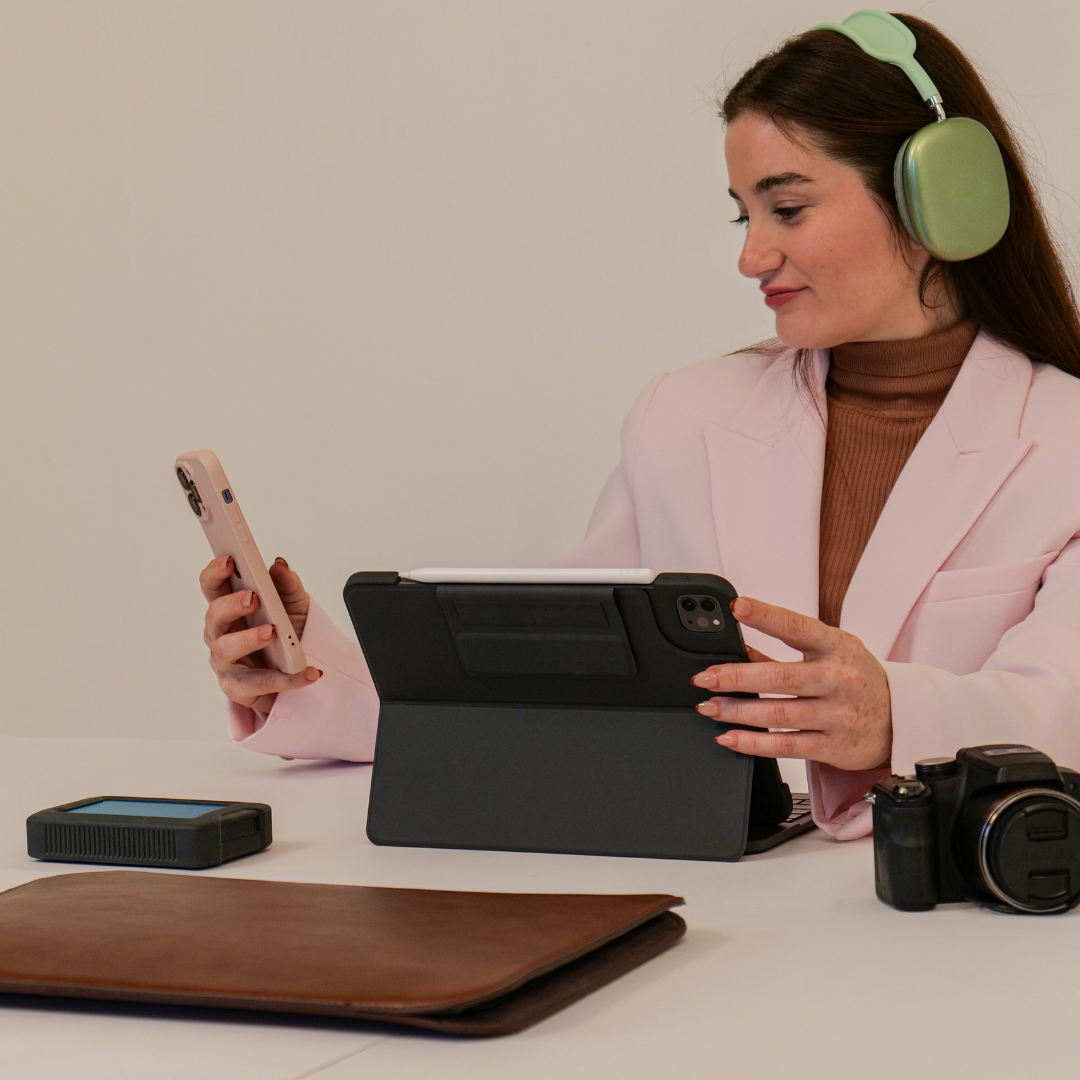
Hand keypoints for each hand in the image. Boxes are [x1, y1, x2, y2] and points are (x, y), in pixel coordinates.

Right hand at [200, 555, 320, 713]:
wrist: (299, 669)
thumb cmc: (287, 632)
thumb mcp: (294, 604)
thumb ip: (287, 584)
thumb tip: (279, 565)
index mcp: (230, 608)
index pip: (213, 586)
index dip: (215, 572)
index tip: (229, 560)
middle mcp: (221, 633)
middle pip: (214, 616)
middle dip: (231, 605)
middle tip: (252, 597)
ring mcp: (226, 662)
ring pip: (225, 650)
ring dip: (248, 639)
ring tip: (272, 632)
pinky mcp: (238, 689)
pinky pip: (257, 684)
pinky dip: (283, 679)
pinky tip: (305, 671)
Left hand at [692, 596, 891, 770]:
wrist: (901, 720)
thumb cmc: (858, 679)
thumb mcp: (831, 653)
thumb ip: (786, 650)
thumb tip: (738, 647)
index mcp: (837, 646)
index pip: (797, 626)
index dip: (766, 615)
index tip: (737, 606)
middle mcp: (839, 679)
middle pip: (780, 678)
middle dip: (735, 677)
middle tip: (704, 678)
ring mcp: (838, 715)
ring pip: (778, 715)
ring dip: (737, 712)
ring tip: (710, 707)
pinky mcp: (835, 746)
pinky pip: (786, 746)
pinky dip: (753, 743)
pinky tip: (730, 738)